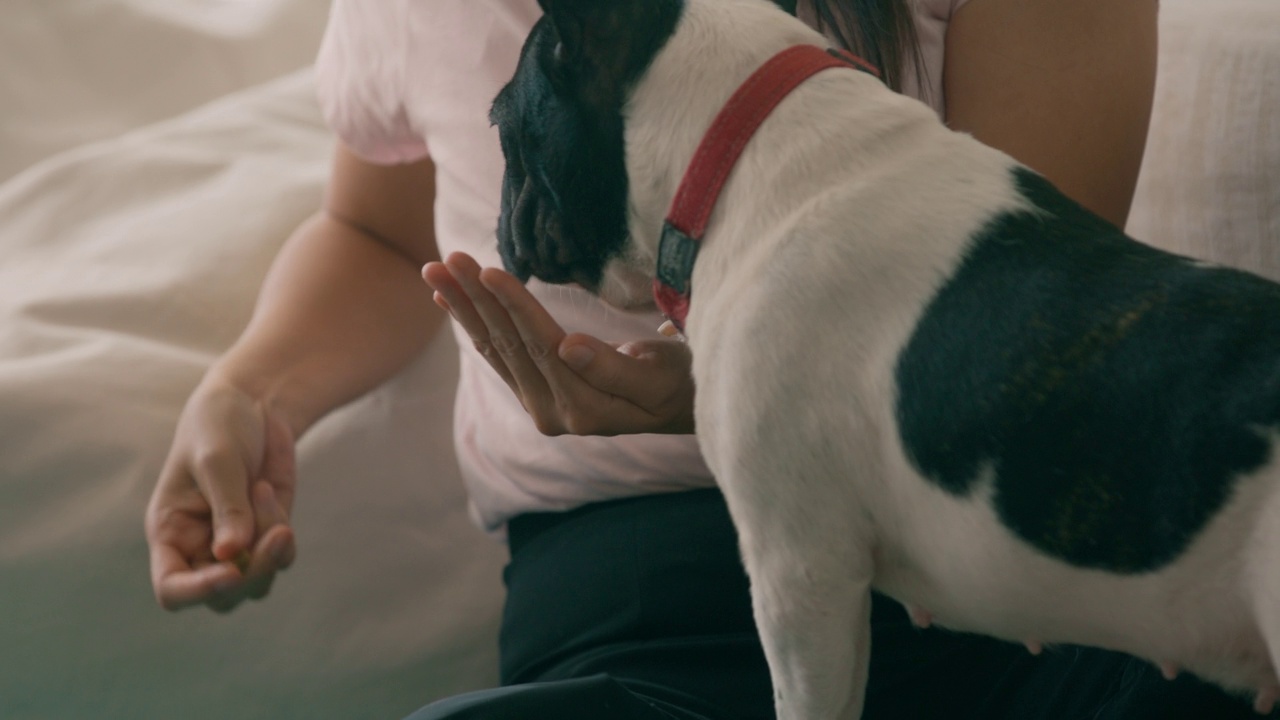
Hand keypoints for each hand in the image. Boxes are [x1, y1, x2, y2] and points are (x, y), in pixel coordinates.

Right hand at [146, 376, 296, 611]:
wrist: (253, 404)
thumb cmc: (218, 426)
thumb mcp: (217, 460)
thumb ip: (226, 507)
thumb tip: (231, 555)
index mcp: (170, 533)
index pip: (172, 588)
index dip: (198, 591)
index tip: (230, 572)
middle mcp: (199, 549)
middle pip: (223, 596)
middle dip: (253, 571)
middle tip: (278, 532)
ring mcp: (236, 546)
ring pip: (257, 584)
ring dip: (272, 551)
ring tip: (264, 491)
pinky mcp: (267, 535)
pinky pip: (282, 557)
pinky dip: (283, 533)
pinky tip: (271, 488)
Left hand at [423, 252, 695, 435]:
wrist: (680, 406)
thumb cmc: (678, 381)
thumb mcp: (659, 375)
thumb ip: (615, 367)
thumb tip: (571, 347)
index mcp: (584, 409)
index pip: (541, 347)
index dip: (514, 307)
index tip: (487, 270)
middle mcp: (553, 415)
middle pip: (509, 347)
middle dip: (476, 301)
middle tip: (446, 260)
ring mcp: (541, 408)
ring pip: (496, 350)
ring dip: (465, 308)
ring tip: (435, 271)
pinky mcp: (535, 396)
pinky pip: (498, 356)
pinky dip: (473, 324)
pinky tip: (448, 300)